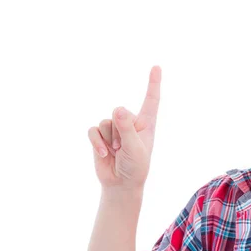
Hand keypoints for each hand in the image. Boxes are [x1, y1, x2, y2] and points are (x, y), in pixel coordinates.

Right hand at [88, 66, 161, 190]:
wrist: (121, 184)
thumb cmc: (136, 167)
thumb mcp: (135, 148)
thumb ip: (127, 128)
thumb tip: (118, 108)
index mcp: (146, 124)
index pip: (151, 100)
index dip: (153, 83)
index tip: (156, 66)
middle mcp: (131, 123)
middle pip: (119, 113)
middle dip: (120, 131)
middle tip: (124, 148)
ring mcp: (115, 129)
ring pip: (105, 121)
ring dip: (109, 139)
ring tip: (116, 152)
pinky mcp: (100, 136)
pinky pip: (93, 130)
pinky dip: (96, 141)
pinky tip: (103, 153)